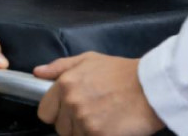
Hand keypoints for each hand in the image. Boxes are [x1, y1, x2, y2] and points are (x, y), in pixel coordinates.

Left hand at [35, 52, 164, 135]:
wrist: (150, 87)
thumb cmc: (121, 72)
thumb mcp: (89, 60)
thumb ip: (60, 66)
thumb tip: (37, 72)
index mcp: (65, 84)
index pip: (45, 112)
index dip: (57, 113)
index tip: (69, 110)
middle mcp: (72, 103)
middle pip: (60, 128)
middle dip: (72, 124)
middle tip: (92, 113)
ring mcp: (85, 121)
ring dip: (86, 132)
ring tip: (103, 118)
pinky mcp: (99, 135)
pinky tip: (110, 126)